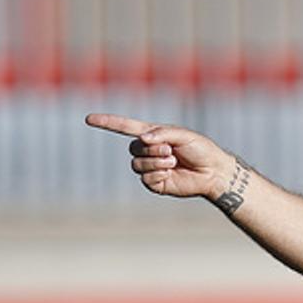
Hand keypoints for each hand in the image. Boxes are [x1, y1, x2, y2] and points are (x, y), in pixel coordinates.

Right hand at [85, 113, 231, 199]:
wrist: (213, 171)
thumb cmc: (201, 149)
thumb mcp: (183, 135)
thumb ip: (162, 133)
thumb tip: (142, 139)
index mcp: (153, 135)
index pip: (125, 128)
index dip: (107, 123)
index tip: (88, 119)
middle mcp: (149, 151)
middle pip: (133, 149)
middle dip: (151, 149)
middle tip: (171, 150)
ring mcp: (151, 168)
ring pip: (137, 165)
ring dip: (155, 162)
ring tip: (173, 160)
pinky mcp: (156, 183)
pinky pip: (146, 179)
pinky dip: (158, 174)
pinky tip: (171, 172)